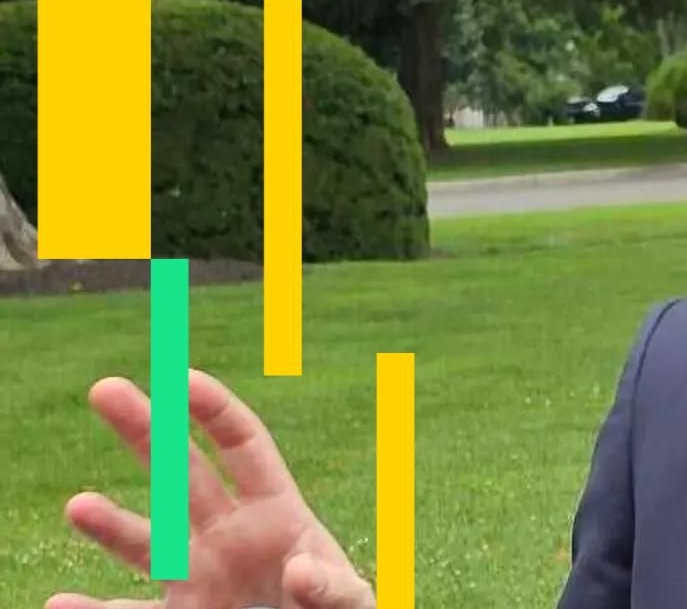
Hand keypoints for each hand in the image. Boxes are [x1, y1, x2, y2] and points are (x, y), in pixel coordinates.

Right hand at [47, 369, 373, 608]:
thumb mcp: (349, 601)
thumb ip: (332, 586)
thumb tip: (301, 571)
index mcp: (277, 512)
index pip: (243, 445)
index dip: (215, 410)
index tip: (183, 378)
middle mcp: (228, 535)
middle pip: (181, 472)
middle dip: (147, 430)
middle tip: (105, 388)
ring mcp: (198, 576)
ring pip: (147, 542)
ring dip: (110, 524)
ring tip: (76, 505)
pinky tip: (59, 603)